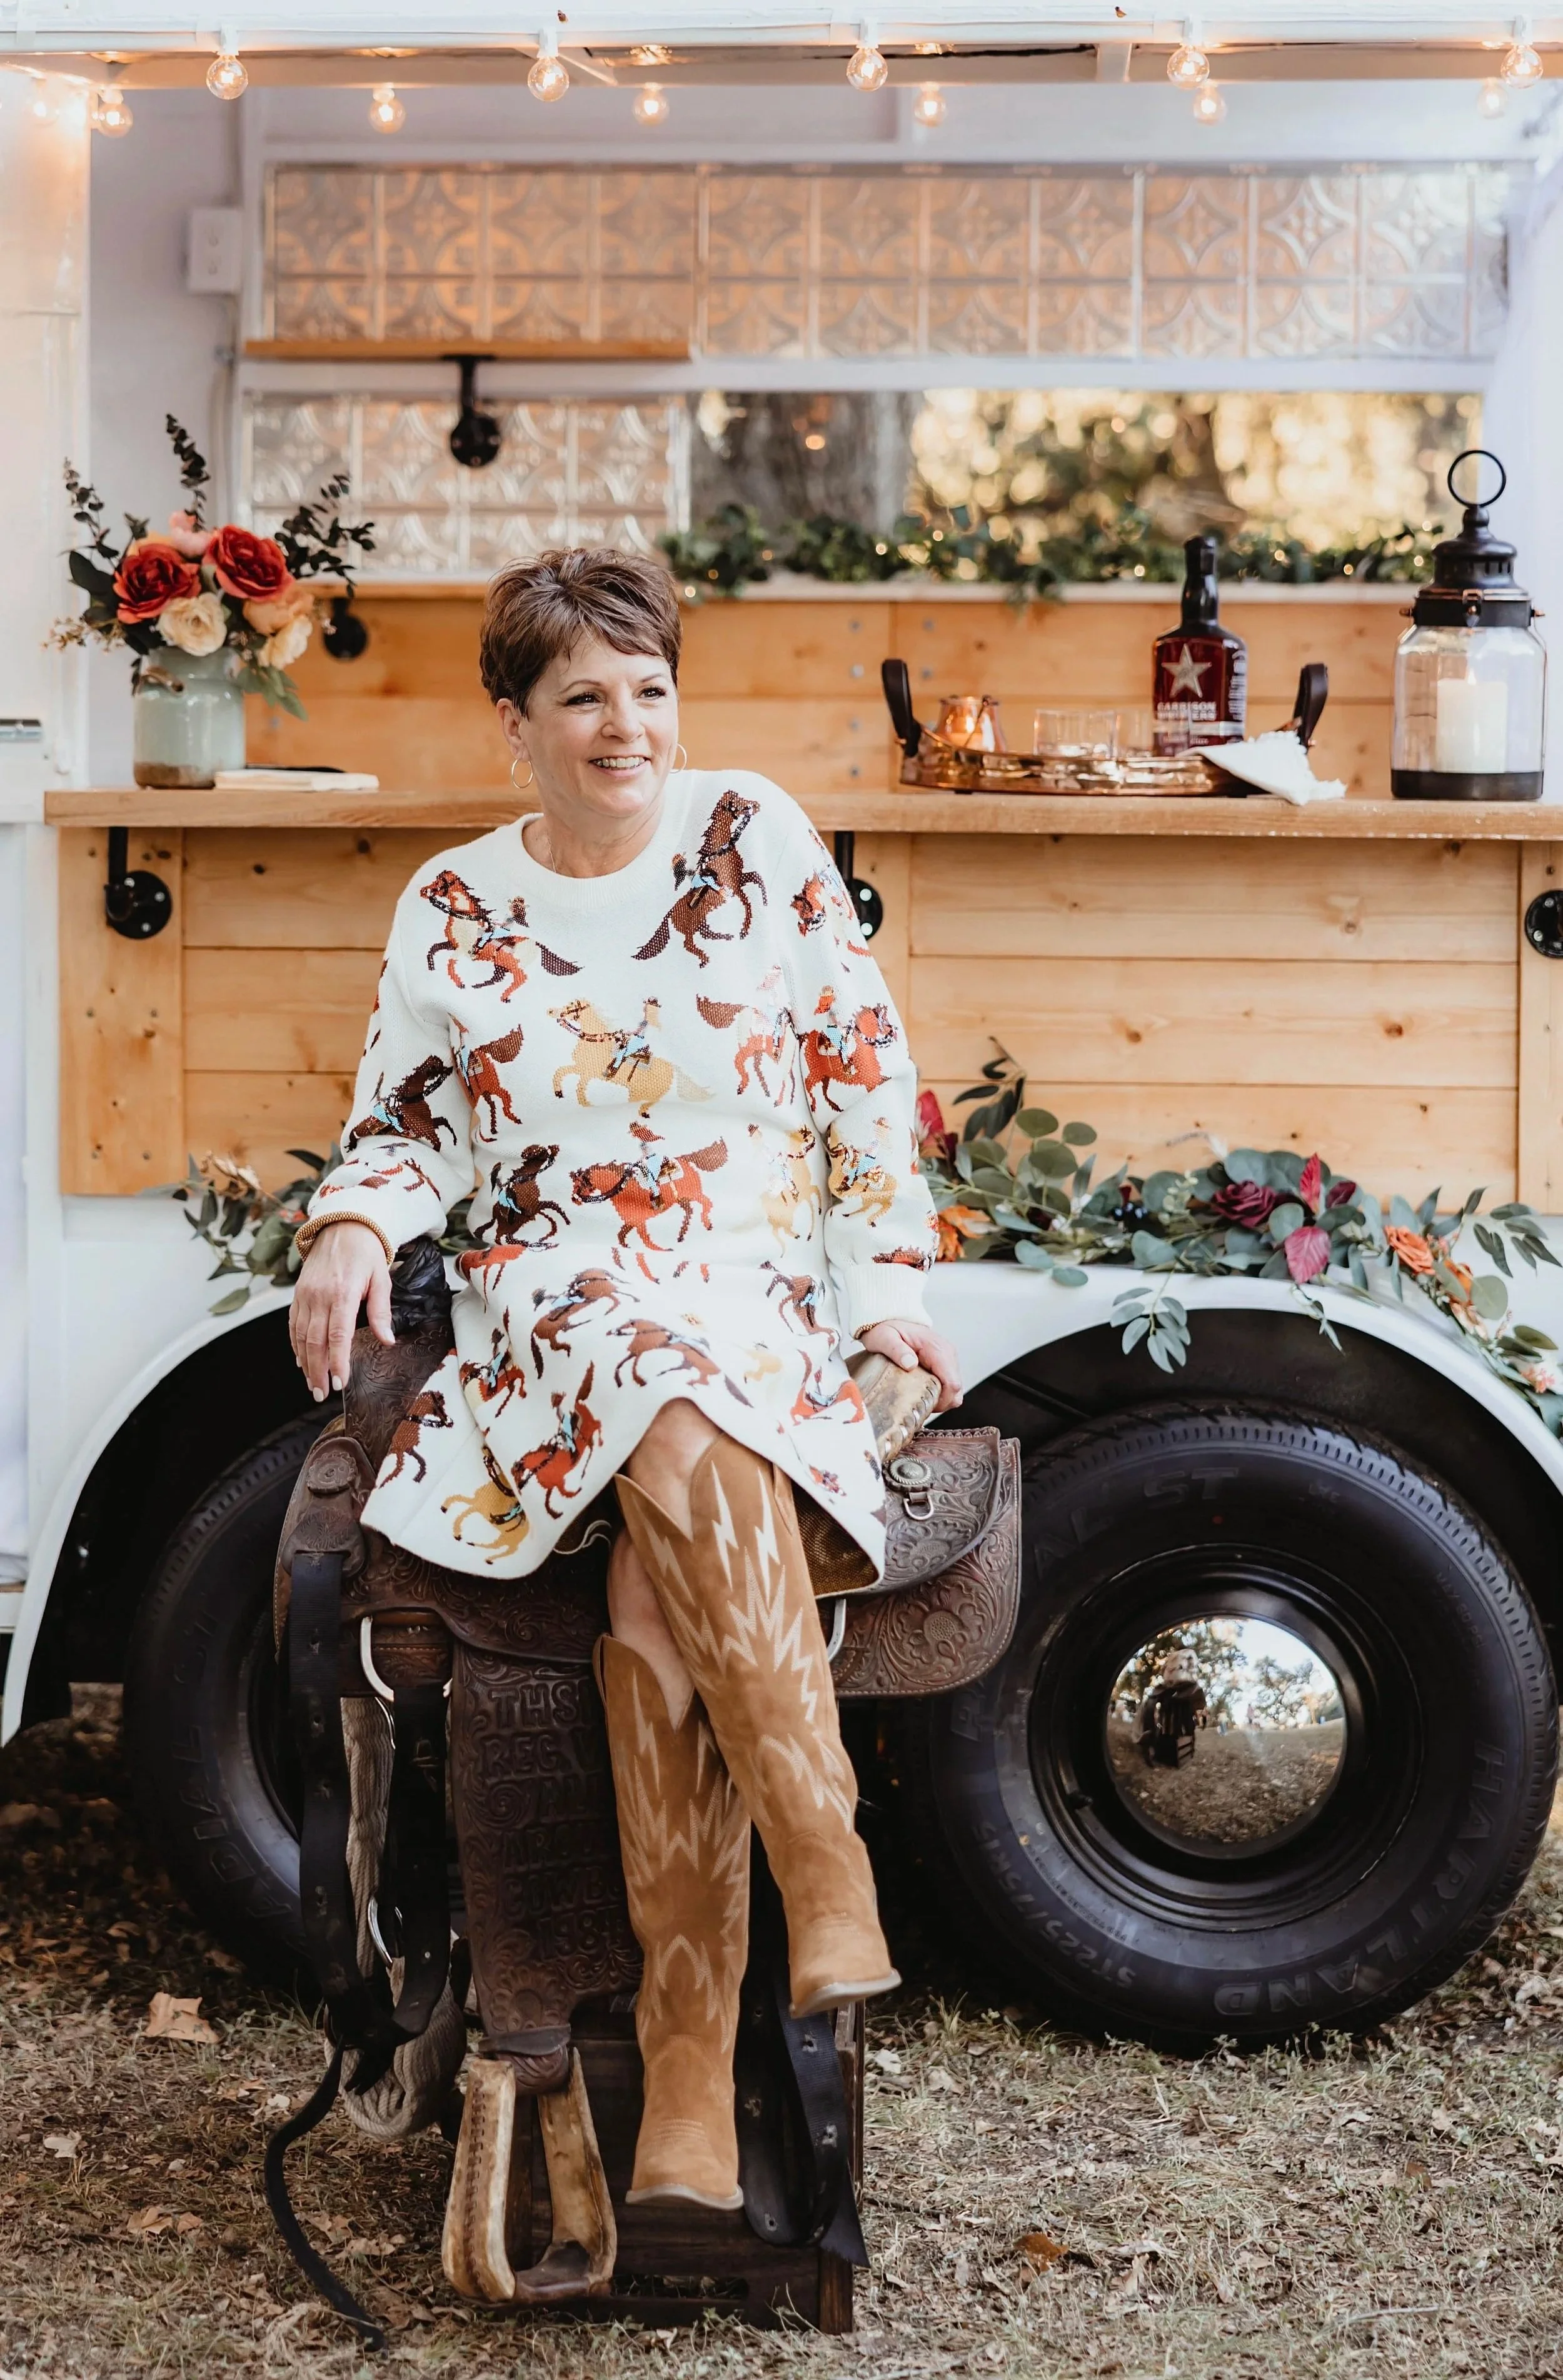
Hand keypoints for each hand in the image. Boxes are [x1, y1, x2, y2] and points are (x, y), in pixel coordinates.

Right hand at [289, 1222, 394, 1401]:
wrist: (343, 1225)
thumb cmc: (366, 1253)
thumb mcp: (382, 1279)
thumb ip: (381, 1312)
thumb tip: (387, 1341)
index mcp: (343, 1292)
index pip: (337, 1335)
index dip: (337, 1361)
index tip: (340, 1382)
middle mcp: (320, 1295)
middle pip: (315, 1341)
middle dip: (317, 1371)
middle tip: (321, 1394)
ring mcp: (305, 1294)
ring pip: (301, 1335)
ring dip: (305, 1363)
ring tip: (312, 1385)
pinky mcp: (298, 1293)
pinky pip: (293, 1323)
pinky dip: (296, 1344)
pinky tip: (302, 1361)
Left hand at [857, 1318, 962, 1413]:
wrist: (891, 1320)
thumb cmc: (887, 1329)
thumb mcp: (884, 1338)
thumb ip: (896, 1350)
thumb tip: (910, 1364)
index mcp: (937, 1349)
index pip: (952, 1383)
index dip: (941, 1401)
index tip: (923, 1403)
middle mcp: (947, 1353)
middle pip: (956, 1391)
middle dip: (940, 1403)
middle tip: (918, 1402)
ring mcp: (948, 1358)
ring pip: (954, 1390)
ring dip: (939, 1399)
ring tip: (918, 1396)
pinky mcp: (944, 1363)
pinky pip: (948, 1385)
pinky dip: (938, 1393)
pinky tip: (922, 1390)